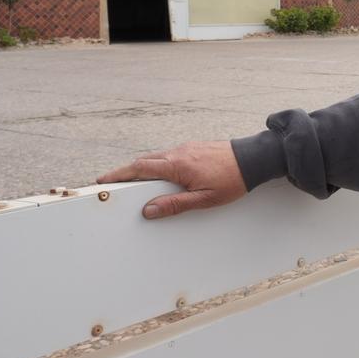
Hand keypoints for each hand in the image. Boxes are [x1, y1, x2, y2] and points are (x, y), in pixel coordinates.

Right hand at [97, 141, 245, 218]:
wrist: (255, 158)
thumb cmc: (233, 180)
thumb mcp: (204, 199)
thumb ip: (175, 204)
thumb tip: (150, 210)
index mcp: (177, 165)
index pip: (140, 168)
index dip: (119, 175)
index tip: (103, 181)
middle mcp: (179, 152)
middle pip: (144, 161)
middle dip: (126, 172)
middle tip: (113, 183)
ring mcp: (187, 148)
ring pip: (157, 157)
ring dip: (144, 168)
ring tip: (135, 182)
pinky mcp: (195, 147)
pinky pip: (170, 155)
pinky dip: (159, 164)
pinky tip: (162, 174)